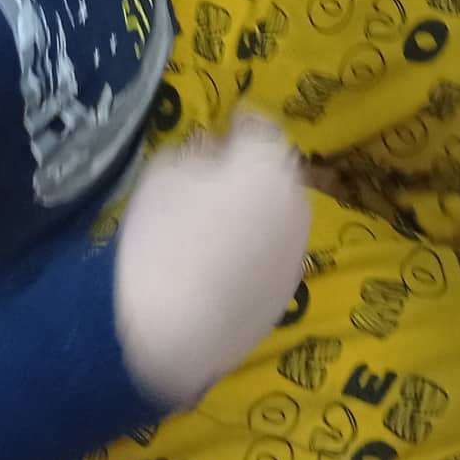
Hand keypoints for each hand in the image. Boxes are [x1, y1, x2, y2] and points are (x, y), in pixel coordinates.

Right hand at [113, 113, 309, 407]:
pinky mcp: (290, 287)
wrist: (175, 335)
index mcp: (268, 162)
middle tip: (217, 177)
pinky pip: (275, 251)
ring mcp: (297, 246)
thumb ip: (194, 152)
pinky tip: (226, 262)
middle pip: (276, 171)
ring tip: (220, 222)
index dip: (240, 124)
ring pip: (279, 212)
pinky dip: (257, 248)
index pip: (262, 126)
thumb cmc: (163, 242)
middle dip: (252, 169)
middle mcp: (295, 198)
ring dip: (258, 208)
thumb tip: (212, 150)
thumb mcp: (162, 176)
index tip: (225, 127)